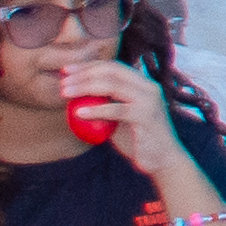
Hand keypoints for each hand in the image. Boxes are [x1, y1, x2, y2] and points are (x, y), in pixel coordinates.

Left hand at [59, 58, 205, 204]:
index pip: (113, 66)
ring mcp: (149, 100)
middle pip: (112, 71)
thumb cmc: (136, 139)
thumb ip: (103, 104)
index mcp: (142, 84)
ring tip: (65, 93)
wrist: (162, 159)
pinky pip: (117, 110)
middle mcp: (148, 87)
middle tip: (63, 83)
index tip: (65, 71)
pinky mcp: (146, 116)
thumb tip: (73, 96)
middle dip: (84, 74)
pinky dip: (96, 110)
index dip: (88, 66)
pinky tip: (79, 113)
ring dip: (85, 87)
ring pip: (113, 85)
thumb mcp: (118, 118)